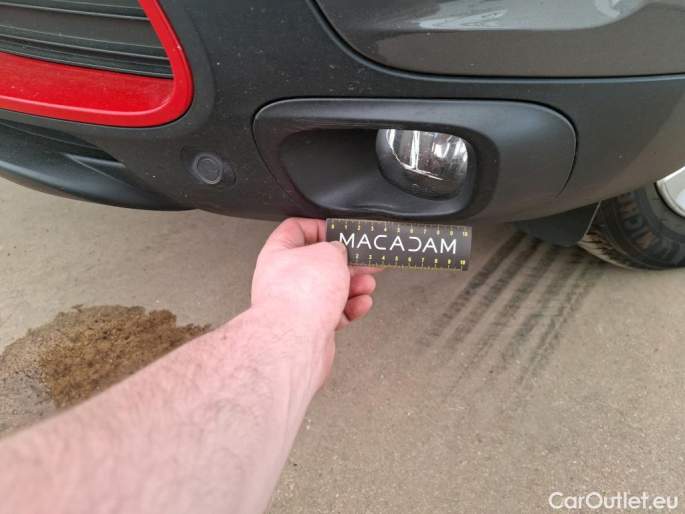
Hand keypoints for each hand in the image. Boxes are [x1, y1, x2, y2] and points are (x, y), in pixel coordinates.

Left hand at [251, 218, 377, 385]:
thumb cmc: (300, 296)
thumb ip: (336, 247)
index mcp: (279, 253)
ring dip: (353, 286)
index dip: (320, 227)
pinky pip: (334, 312)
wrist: (295, 340)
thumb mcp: (328, 253)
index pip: (296, 229)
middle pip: (319, 263)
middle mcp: (284, 278)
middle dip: (346, 263)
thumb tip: (341, 251)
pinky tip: (361, 304)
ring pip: (330, 289)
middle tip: (365, 260)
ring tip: (367, 284)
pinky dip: (350, 308)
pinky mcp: (309, 326)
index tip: (339, 232)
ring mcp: (296, 304)